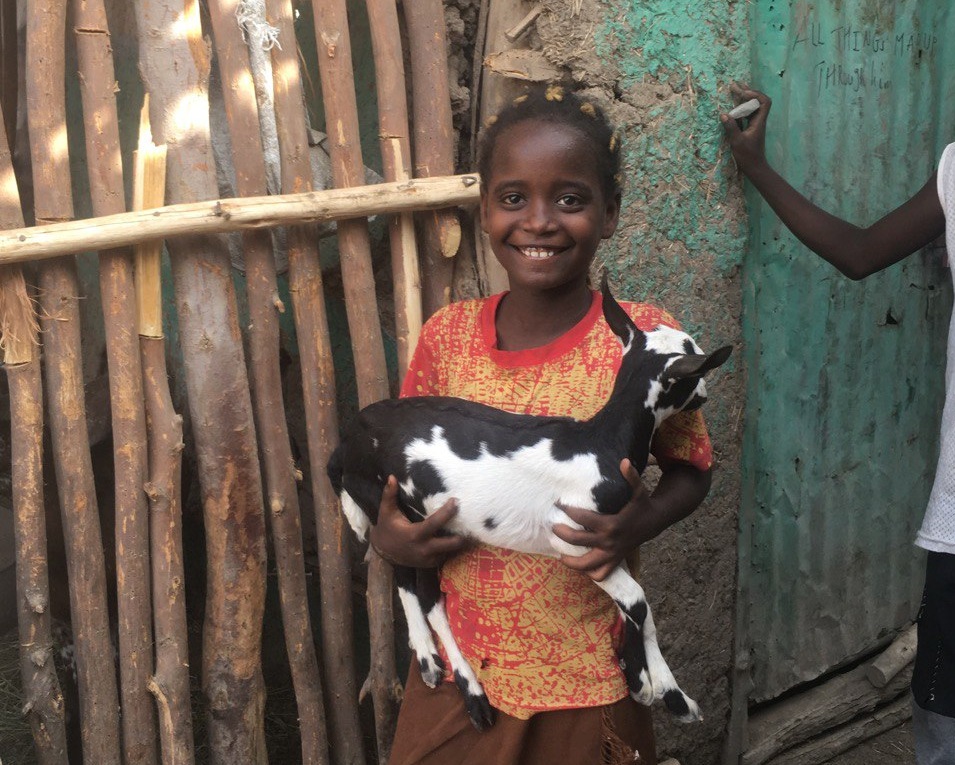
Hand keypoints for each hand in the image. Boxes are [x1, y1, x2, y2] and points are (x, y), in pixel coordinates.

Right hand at [368, 476, 468, 567]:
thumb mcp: (386, 512)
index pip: (435, 523)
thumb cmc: (387, 528)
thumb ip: (389, 495)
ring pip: (451, 551)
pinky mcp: (431, 564)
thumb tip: (391, 477)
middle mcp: (424, 549)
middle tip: (472, 522)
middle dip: (463, 535)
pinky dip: (451, 547)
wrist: (383, 552)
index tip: (456, 501)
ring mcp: (429, 559)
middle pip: (451, 544)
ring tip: (470, 529)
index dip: (447, 512)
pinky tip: (457, 536)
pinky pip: (446, 555)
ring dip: (459, 542)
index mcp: (414, 534)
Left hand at [552, 459, 653, 581]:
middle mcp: (609, 541)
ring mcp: (612, 554)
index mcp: (611, 524)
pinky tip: (580, 566)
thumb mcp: (638, 490)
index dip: (569, 511)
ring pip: (587, 565)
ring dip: (571, 562)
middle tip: (553, 527)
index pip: (583, 518)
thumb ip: (631, 477)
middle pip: (578, 541)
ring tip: (560, 555)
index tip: (559, 505)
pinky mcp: (615, 560)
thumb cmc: (642, 505)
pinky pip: (601, 574)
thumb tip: (625, 461)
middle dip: (562, 534)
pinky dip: (590, 573)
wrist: (654, 523)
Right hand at [720, 84, 771, 173]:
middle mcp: (759, 120)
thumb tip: (723, 114)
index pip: (764, 101)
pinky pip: (747, 113)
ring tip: (734, 89)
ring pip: (753, 106)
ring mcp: (755, 123)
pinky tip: (733, 105)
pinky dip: (741, 107)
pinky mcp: (751, 128)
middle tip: (734, 84)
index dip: (754, 94)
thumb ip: (731, 128)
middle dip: (747, 91)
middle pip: (758, 100)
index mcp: (759, 122)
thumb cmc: (748, 156)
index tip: (741, 94)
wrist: (755, 167)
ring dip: (744, 97)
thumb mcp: (737, 142)